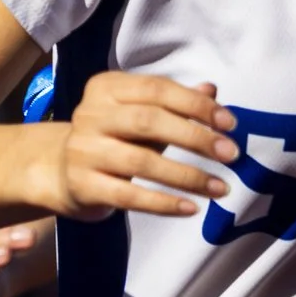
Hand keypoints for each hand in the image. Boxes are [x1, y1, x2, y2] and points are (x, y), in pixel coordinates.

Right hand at [24, 72, 234, 221]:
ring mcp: (83, 150)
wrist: (64, 172)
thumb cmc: (114, 137)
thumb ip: (176, 102)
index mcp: (106, 88)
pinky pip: (128, 196)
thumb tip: (212, 90)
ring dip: (187, 176)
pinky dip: (163, 203)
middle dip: (195, 137)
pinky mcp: (82, 185)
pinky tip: (191, 208)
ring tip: (221, 188)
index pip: (156, 88)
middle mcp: (90, 115)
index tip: (230, 123)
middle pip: (147, 121)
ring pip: (141, 162)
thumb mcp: (141, 113)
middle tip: (232, 154)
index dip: (195, 104)